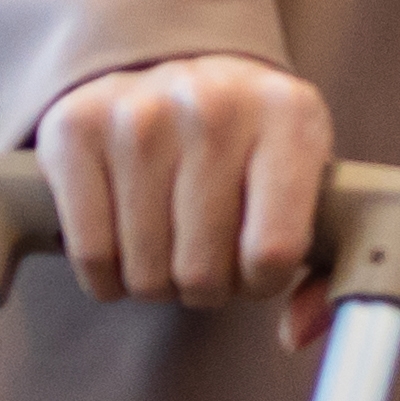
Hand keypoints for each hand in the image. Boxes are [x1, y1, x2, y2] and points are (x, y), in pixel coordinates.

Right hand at [36, 54, 339, 345]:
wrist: (172, 66)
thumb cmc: (249, 147)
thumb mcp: (306, 184)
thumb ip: (325, 269)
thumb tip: (298, 333)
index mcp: (290, 115)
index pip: (275, 249)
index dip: (262, 282)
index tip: (256, 267)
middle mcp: (215, 104)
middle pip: (202, 269)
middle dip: (207, 286)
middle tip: (206, 258)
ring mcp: (138, 111)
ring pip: (145, 270)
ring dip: (157, 281)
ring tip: (169, 246)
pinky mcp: (74, 128)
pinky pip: (91, 254)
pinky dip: (106, 276)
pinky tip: (124, 247)